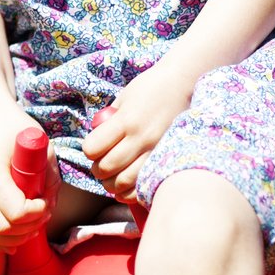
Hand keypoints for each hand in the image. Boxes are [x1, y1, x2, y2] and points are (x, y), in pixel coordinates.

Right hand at [0, 106, 59, 253]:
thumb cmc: (17, 128)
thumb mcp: (42, 145)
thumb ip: (50, 176)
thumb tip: (50, 203)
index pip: (16, 212)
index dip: (36, 213)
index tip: (45, 200)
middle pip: (4, 228)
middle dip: (30, 226)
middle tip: (44, 212)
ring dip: (18, 236)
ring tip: (34, 222)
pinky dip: (3, 240)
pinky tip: (19, 237)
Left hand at [81, 54, 197, 201]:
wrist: (185, 84)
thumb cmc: (151, 88)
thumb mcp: (124, 98)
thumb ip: (109, 120)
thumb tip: (97, 141)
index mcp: (126, 121)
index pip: (93, 148)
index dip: (89, 150)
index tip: (93, 146)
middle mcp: (141, 138)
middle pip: (107, 168)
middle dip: (98, 169)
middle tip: (101, 164)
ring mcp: (156, 151)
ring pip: (124, 182)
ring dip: (112, 183)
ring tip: (112, 176)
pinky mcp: (167, 159)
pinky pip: (144, 186)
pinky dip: (130, 191)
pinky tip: (127, 184)